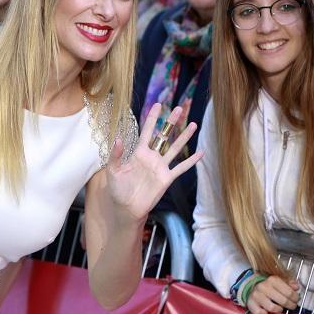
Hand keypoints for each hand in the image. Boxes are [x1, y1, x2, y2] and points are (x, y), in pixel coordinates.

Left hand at [103, 104, 201, 221]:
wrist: (127, 208)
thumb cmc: (118, 189)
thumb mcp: (113, 171)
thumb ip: (116, 155)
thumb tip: (118, 138)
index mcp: (138, 152)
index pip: (147, 131)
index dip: (153, 118)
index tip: (159, 105)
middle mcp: (152, 157)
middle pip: (164, 135)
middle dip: (171, 122)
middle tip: (180, 108)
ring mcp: (161, 167)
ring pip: (175, 148)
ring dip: (184, 137)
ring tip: (193, 124)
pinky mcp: (167, 178)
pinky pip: (181, 168)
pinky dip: (191, 161)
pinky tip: (201, 153)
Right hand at [246, 275, 298, 313]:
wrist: (252, 289)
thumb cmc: (268, 287)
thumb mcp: (279, 281)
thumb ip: (289, 283)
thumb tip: (296, 287)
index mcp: (272, 280)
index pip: (289, 292)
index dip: (295, 298)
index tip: (296, 300)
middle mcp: (264, 286)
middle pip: (283, 301)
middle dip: (290, 305)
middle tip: (291, 306)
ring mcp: (257, 295)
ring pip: (273, 308)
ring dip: (278, 310)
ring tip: (280, 308)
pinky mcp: (251, 304)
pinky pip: (261, 313)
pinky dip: (265, 313)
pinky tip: (268, 310)